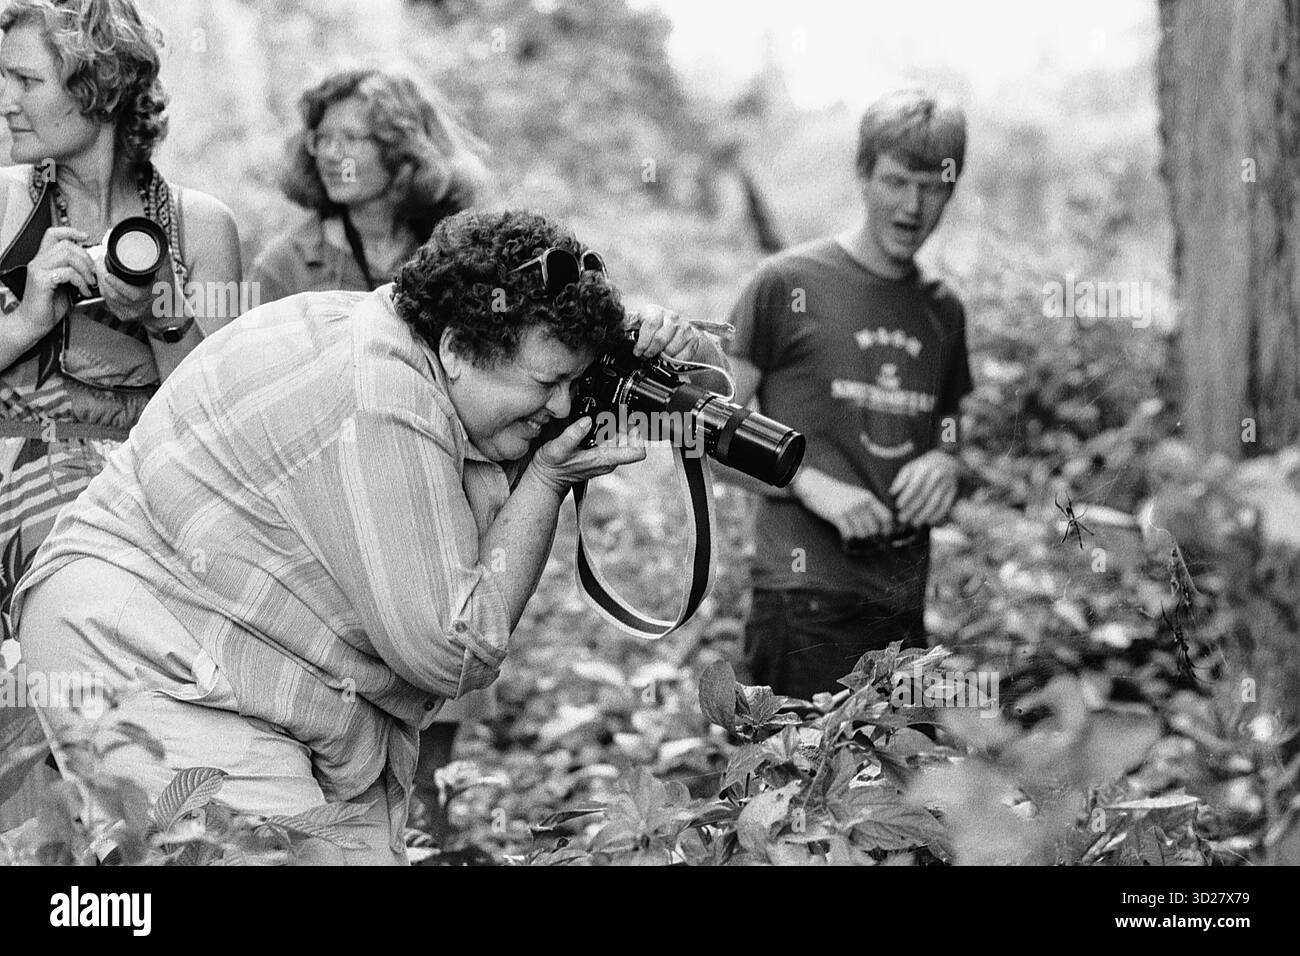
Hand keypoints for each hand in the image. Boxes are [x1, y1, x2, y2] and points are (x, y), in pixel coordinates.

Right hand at [13, 226, 96, 336]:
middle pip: (66, 244)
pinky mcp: (41, 280)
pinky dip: (80, 281)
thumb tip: (93, 268)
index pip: (53, 234)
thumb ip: (74, 273)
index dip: (70, 231)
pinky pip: (66, 272)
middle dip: (85, 257)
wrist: (33, 323)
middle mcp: (38, 261)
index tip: (86, 237)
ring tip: (89, 283)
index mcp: (44, 260)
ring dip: (84, 269)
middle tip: (93, 273)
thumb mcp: (65, 286)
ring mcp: (38, 270)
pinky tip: (84, 291)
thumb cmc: (48, 306)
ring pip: (67, 255)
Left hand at [95, 267, 158, 324]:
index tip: (108, 274)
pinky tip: (102, 281)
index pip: (132, 295)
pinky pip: (107, 302)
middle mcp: (138, 309)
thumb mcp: (163, 278)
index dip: (118, 285)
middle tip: (99, 262)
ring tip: (99, 269)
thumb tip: (156, 250)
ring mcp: (129, 313)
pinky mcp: (121, 315)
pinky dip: (103, 290)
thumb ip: (159, 263)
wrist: (163, 311)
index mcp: (149, 299)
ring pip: (108, 298)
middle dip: (102, 277)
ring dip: (101, 282)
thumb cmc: (162, 292)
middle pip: (114, 295)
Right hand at [527, 415, 646, 494]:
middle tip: (619, 408)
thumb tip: (587, 421)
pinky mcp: (600, 452)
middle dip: (629, 422)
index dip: (638, 434)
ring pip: (624, 437)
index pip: (637, 452)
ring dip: (620, 423)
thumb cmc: (552, 467)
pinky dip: (611, 426)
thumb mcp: (558, 449)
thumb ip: (572, 435)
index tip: (630, 419)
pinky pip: (613, 438)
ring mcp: (606, 456)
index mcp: (604, 459)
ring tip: (611, 410)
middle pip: (632, 440)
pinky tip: (600, 418)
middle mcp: (609, 459)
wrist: (547, 478)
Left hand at [626, 304, 721, 364]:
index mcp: (654, 311)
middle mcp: (671, 316)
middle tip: (647, 356)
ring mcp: (684, 327)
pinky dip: (675, 361)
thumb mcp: (636, 326)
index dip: (643, 341)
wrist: (673, 330)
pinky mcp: (693, 338)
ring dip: (663, 356)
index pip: (650, 323)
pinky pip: (684, 355)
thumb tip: (616, 334)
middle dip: (651, 351)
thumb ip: (627, 329)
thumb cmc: (650, 330)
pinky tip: (669, 359)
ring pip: (672, 348)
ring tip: (658, 357)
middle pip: (660, 338)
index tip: (638, 352)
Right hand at [793, 468, 893, 539]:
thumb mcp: (855, 495)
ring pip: (862, 533)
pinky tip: (843, 535)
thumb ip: (868, 507)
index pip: (886, 516)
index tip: (884, 536)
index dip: (887, 529)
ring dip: (856, 537)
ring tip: (850, 532)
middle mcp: (861, 503)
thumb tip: (879, 526)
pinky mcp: (838, 515)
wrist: (815, 487)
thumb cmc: (835, 493)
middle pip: (874, 528)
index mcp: (868, 497)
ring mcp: (850, 509)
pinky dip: (847, 538)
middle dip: (869, 536)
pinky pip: (849, 534)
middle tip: (861, 536)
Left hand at [890, 450, 959, 526]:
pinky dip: (937, 515)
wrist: (948, 463)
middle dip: (912, 509)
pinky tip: (928, 522)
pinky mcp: (953, 492)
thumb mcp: (911, 468)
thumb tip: (892, 492)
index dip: (906, 496)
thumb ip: (901, 479)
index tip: (898, 506)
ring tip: (914, 523)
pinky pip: (945, 506)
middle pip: (923, 495)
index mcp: (924, 468)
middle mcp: (936, 475)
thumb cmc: (923, 468)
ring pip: (934, 502)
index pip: (914, 484)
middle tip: (902, 519)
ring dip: (923, 515)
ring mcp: (946, 483)